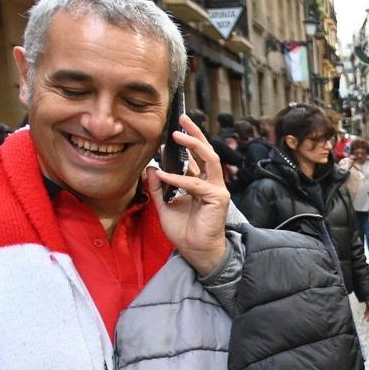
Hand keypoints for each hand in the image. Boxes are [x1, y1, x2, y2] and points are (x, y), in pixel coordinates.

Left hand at [149, 114, 230, 275]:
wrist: (196, 251)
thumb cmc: (184, 231)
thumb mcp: (163, 206)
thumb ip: (157, 188)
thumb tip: (150, 169)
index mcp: (200, 182)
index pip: (195, 157)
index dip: (184, 143)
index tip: (170, 131)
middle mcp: (210, 183)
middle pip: (206, 151)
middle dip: (194, 133)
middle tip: (182, 118)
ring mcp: (216, 189)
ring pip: (209, 159)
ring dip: (193, 145)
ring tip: (177, 135)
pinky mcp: (217, 198)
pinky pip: (195, 184)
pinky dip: (178, 179)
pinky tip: (164, 175)